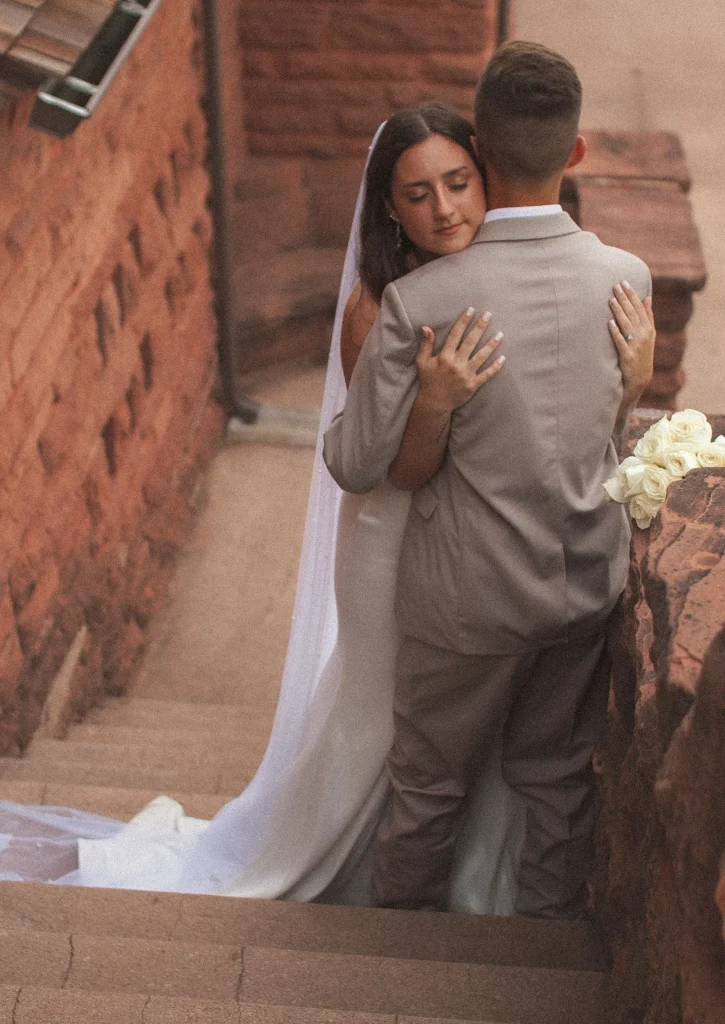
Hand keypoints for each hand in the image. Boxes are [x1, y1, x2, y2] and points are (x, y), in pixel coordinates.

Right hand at [415, 307, 504, 414]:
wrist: (435, 403)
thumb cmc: (428, 380)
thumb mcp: (422, 361)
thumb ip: (426, 344)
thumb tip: (427, 327)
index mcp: (444, 357)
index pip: (455, 335)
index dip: (463, 321)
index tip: (471, 310)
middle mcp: (456, 364)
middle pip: (471, 342)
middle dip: (480, 327)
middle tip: (489, 314)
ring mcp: (466, 375)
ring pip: (481, 356)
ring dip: (492, 345)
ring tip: (500, 334)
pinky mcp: (473, 385)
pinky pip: (486, 375)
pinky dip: (495, 367)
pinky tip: (503, 358)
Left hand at [609, 282, 654, 400]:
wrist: (640, 378)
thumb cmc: (642, 353)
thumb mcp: (649, 335)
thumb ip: (648, 316)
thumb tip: (647, 297)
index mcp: (648, 329)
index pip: (640, 308)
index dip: (632, 294)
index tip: (624, 282)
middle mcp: (644, 335)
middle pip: (633, 313)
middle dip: (624, 299)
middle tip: (615, 286)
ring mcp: (636, 346)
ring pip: (627, 325)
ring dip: (619, 311)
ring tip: (611, 299)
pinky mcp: (628, 356)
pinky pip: (621, 342)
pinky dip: (616, 332)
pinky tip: (609, 323)